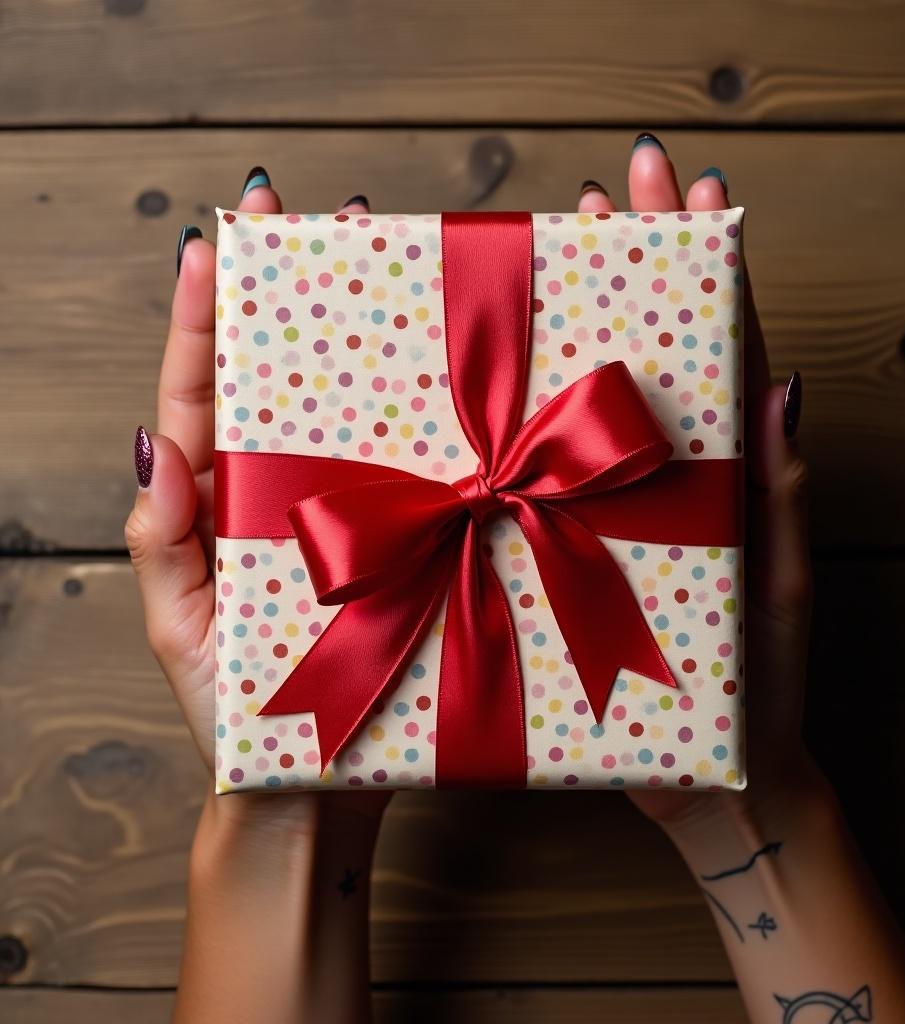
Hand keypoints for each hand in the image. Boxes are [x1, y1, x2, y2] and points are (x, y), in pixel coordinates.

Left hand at [124, 174, 388, 826]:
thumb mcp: (184, 635)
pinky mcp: (405, 549)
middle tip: (327, 222)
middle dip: (302, 299)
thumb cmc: (238, 723)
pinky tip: (450, 384)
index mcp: (223, 508)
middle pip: (290, 384)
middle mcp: (289, 498)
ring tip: (390, 273)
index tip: (216, 240)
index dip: (207, 317)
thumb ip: (164, 545)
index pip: (207, 396)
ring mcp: (351, 519)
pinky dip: (427, 426)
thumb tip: (152, 445)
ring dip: (373, 345)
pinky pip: (413, 479)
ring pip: (358, 418)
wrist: (312, 795)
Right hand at [577, 136, 817, 834]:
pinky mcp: (569, 550)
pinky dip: (520, 423)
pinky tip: (489, 385)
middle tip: (608, 191)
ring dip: (574, 325)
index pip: (725, 346)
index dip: (708, 263)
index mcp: (729, 472)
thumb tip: (790, 391)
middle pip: (652, 353)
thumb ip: (781, 504)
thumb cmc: (762, 694)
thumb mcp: (776, 595)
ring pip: (591, 405)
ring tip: (553, 254)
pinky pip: (541, 479)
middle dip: (633, 262)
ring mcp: (613, 508)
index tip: (685, 189)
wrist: (711, 778)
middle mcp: (667, 475)